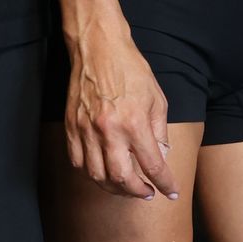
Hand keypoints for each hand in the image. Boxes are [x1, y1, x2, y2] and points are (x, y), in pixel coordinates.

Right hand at [66, 15, 176, 199]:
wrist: (98, 48)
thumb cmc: (130, 70)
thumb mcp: (156, 98)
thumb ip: (159, 131)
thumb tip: (161, 155)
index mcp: (134, 123)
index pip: (152, 165)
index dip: (164, 183)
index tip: (171, 192)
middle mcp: (109, 130)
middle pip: (121, 178)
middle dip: (136, 192)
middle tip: (146, 192)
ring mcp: (86, 130)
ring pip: (97, 175)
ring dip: (113, 187)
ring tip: (125, 186)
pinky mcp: (71, 127)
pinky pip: (77, 162)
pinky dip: (91, 173)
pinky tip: (102, 172)